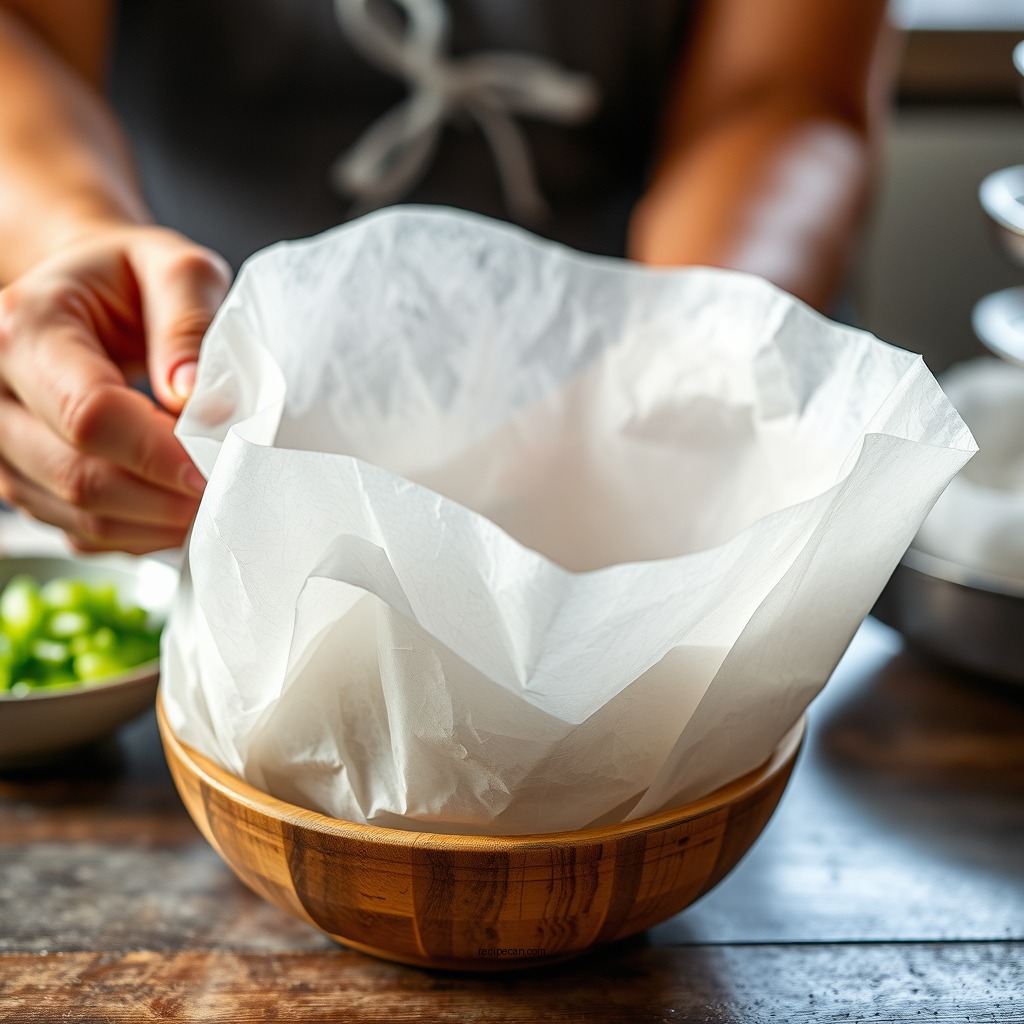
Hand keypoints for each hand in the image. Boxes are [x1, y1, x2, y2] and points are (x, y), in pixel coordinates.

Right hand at [0, 225, 230, 552]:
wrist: (90, 296)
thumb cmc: (132, 280)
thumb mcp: (176, 270)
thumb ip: (191, 323)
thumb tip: (201, 401)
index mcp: (26, 327)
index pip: (90, 414)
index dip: (159, 453)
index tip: (216, 467)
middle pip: (79, 474)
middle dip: (164, 495)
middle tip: (225, 490)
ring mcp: (1, 444)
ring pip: (78, 513)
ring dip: (155, 521)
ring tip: (210, 498)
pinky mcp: (20, 480)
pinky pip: (80, 530)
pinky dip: (138, 531)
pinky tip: (176, 507)